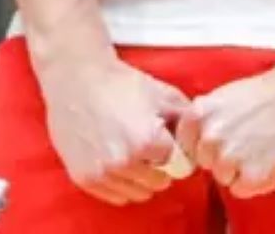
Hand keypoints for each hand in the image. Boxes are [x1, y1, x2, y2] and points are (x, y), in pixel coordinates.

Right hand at [36, 53, 191, 205]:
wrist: (76, 78)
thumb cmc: (120, 83)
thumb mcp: (163, 94)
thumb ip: (186, 121)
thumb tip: (198, 143)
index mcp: (148, 142)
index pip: (178, 167)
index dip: (176, 155)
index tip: (167, 144)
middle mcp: (125, 163)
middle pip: (158, 183)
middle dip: (158, 168)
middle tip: (148, 148)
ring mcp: (102, 173)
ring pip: (137, 193)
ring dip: (139, 179)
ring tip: (131, 153)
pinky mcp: (84, 179)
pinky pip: (114, 196)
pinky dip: (120, 184)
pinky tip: (116, 161)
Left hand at [180, 57, 274, 198]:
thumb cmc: (267, 92)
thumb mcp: (223, 97)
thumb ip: (206, 120)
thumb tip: (197, 142)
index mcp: (198, 114)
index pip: (185, 146)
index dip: (204, 147)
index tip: (221, 143)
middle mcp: (209, 137)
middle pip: (205, 163)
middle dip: (223, 158)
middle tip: (248, 144)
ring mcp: (230, 158)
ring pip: (224, 178)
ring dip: (240, 171)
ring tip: (261, 152)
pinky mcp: (253, 175)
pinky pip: (242, 190)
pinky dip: (255, 182)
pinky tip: (269, 163)